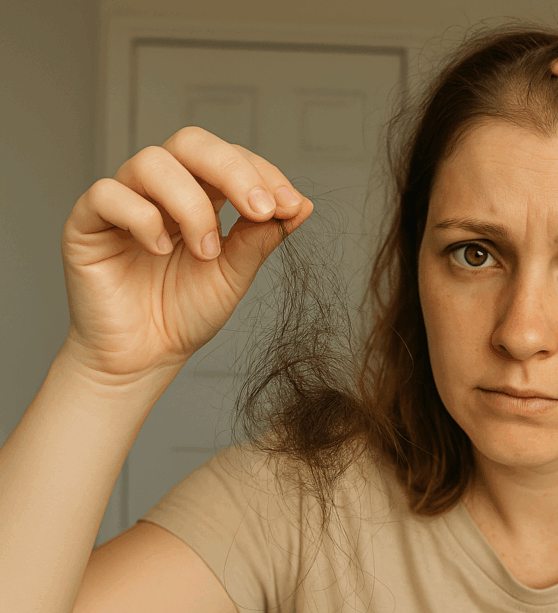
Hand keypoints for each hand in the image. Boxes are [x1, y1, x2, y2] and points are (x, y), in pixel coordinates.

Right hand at [61, 126, 313, 382]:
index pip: (230, 157)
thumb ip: (261, 238)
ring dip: (191, 204)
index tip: (291, 205)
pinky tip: (160, 250)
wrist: (145, 356)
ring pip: (151, 162)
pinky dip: (142, 217)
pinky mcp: (88, 222)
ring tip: (206, 251)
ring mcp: (123, 200)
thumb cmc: (186, 313)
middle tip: (260, 210)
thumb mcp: (235, 274)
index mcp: (201, 193)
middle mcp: (161, 188)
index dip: (262, 173)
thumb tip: (301, 205)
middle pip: (191, 143)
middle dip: (233, 171)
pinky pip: (107, 194)